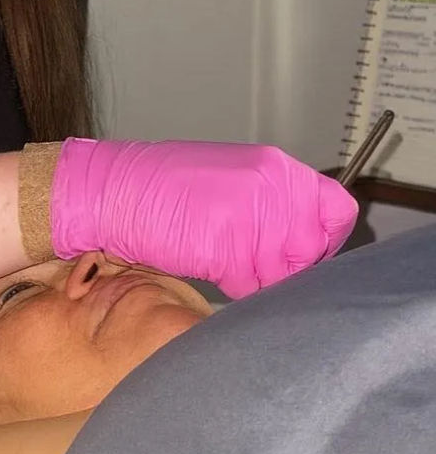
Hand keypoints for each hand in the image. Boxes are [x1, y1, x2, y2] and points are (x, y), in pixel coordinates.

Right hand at [50, 139, 357, 298]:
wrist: (116, 191)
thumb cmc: (166, 189)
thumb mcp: (232, 179)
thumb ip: (275, 202)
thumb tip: (309, 243)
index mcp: (276, 167)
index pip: (337, 211)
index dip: (323, 238)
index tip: (304, 253)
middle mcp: (272, 187)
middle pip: (311, 252)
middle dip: (287, 267)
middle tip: (251, 260)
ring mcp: (251, 216)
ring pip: (281, 276)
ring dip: (255, 278)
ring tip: (221, 256)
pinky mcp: (227, 247)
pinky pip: (248, 287)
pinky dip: (230, 286)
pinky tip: (205, 261)